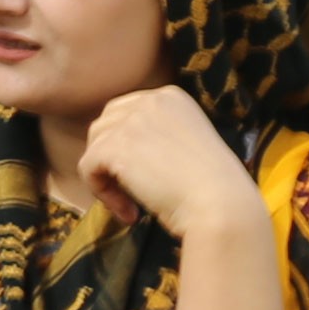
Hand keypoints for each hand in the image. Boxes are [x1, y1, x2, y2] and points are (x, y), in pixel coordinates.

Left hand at [71, 81, 258, 241]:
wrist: (221, 205)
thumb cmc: (213, 187)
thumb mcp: (187, 145)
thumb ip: (157, 136)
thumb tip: (119, 149)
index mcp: (171, 96)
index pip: (126, 112)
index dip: (125, 146)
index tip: (144, 177)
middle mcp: (150, 100)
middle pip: (104, 125)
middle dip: (108, 158)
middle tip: (129, 191)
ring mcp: (131, 120)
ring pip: (94, 148)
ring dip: (106, 179)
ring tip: (132, 205)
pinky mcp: (115, 146)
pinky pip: (87, 168)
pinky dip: (102, 194)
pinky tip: (130, 213)